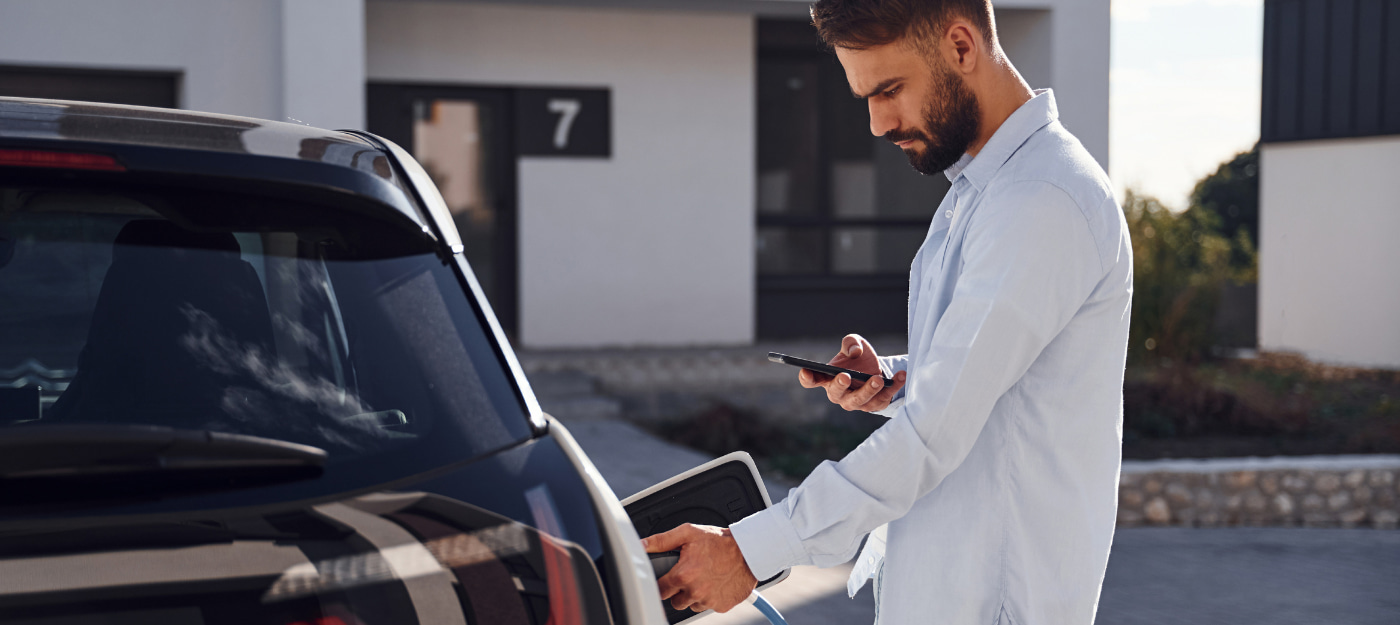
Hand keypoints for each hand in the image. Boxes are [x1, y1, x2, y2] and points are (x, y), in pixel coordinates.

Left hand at [642, 524, 756, 612]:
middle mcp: (695, 590)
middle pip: (675, 601)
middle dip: (678, 590)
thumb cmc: (720, 541)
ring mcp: (708, 600)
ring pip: (691, 604)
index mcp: (683, 575)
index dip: (663, 583)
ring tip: (703, 577)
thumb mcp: (688, 533)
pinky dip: (710, 597)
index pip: (660, 590)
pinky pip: (708, 606)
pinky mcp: (721, 606)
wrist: (748, 551)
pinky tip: (714, 583)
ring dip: (694, 594)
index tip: (668, 578)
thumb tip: (642, 544)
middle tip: (689, 574)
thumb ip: (662, 541)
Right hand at [798, 334, 906, 411]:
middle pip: (836, 394)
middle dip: (840, 386)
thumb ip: (850, 343)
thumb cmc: (859, 358)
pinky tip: (901, 375)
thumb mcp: (854, 343)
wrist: (877, 369)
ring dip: (869, 390)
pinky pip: (884, 398)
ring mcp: (858, 402)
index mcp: (828, 379)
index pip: (812, 381)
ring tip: (877, 379)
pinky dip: (893, 386)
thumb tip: (854, 353)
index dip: (807, 378)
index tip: (806, 371)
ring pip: (860, 401)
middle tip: (845, 376)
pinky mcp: (876, 404)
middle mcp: (840, 394)